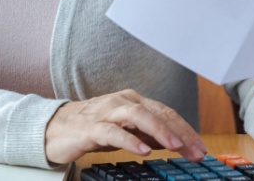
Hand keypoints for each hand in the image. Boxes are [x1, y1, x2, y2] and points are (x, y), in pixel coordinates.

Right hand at [43, 89, 206, 165]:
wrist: (53, 129)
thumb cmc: (89, 128)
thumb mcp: (124, 130)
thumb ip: (146, 132)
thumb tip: (173, 140)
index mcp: (131, 101)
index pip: (165, 113)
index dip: (186, 129)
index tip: (200, 147)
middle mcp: (121, 102)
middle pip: (156, 112)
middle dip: (180, 132)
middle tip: (196, 151)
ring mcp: (105, 113)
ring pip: (137, 115)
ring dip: (159, 130)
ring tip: (175, 146)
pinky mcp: (90, 128)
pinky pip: (112, 132)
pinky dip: (130, 140)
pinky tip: (143, 150)